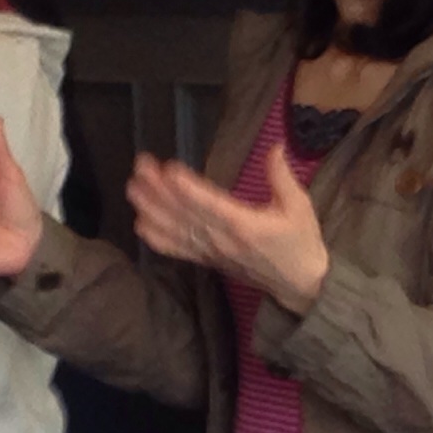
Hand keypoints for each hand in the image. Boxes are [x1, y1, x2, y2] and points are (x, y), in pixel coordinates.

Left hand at [128, 145, 328, 314]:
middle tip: (140, 166)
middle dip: (160, 190)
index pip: (210, 206)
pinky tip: (140, 223)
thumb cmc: (300, 242)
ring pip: (176, 230)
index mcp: (245, 226)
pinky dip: (157, 238)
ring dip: (152, 209)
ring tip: (132, 188)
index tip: (169, 170)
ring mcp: (212, 252)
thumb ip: (282, 177)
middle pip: (186, 214)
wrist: (299, 285)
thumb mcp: (299, 206)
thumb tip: (275, 147)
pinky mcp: (207, 260)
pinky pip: (178, 250)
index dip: (188, 189)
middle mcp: (222, 240)